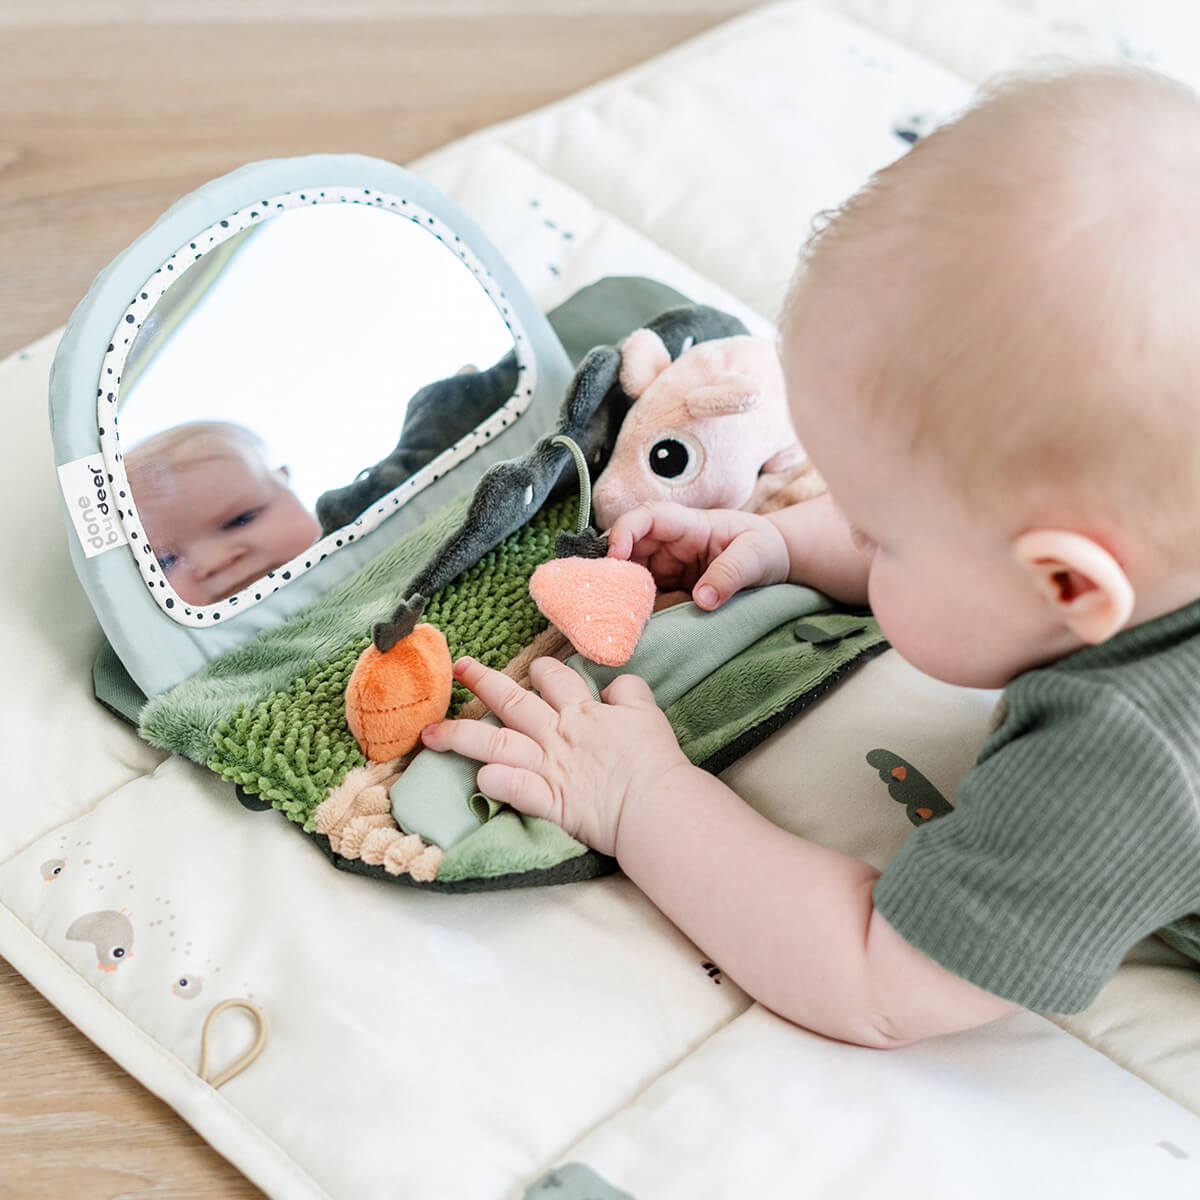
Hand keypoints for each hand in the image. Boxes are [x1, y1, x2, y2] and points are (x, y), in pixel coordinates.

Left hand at [420, 655, 694, 856]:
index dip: (541, 670)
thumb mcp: (647, 712)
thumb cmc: (655, 759)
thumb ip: (628, 692)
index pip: (554, 677)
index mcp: (583, 712)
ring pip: (495, 743)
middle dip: (483, 681)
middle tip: (460, 668)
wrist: (657, 803)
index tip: (532, 669)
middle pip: (513, 701)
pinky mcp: (549, 801)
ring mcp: (549, 767)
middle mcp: (559, 734)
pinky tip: (477, 779)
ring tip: (429, 734)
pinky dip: (493, 782)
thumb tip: (614, 684)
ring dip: (459, 735)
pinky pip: (512, 788)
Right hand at [606, 501, 789, 609]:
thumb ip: (730, 574)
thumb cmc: (764, 548)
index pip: (648, 518)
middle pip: (629, 547)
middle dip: (610, 566)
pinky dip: (631, 608)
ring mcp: (667, 567)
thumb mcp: (755, 556)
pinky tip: (626, 624)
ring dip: (617, 590)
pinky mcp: (668, 589)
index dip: (625, 531)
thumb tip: (702, 599)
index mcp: (689, 525)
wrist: (774, 561)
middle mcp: (670, 544)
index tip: (615, 555)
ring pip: (630, 574)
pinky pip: (643, 596)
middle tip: (600, 593)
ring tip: (610, 613)